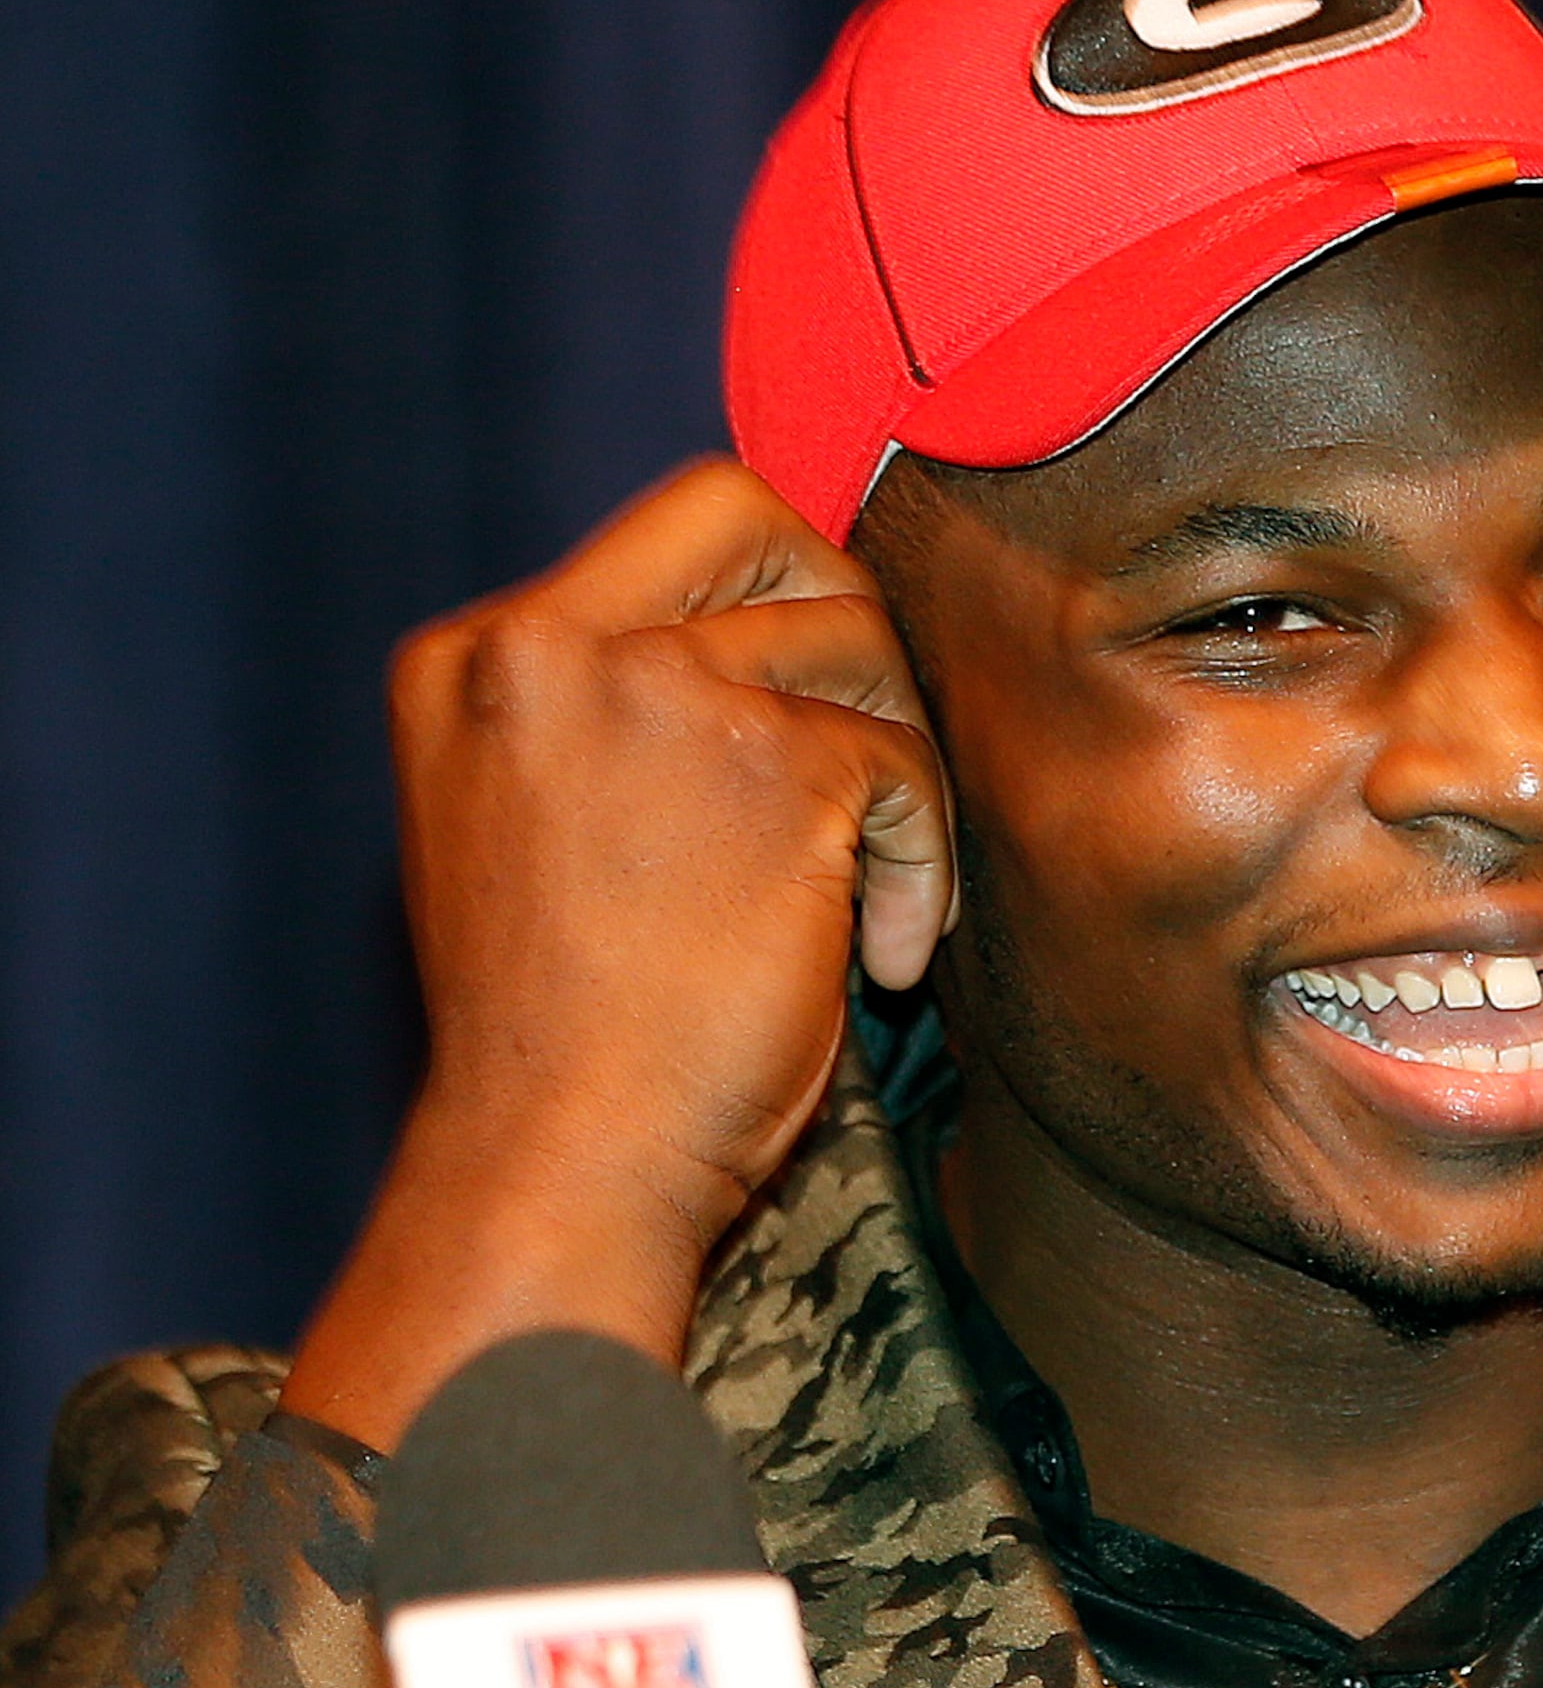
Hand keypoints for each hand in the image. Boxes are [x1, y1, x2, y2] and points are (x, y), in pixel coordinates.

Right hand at [284, 460, 956, 1446]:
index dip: (780, 588)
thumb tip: (793, 623)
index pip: (682, 522)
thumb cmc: (572, 1032)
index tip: (815, 695)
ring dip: (894, 770)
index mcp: (475, 658)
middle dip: (849, 628)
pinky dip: (922, 865)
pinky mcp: (769, 764)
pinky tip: (884, 959)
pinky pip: (906, 765)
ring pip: (859, 644)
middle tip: (864, 759)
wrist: (558, 1165)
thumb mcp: (538, 823)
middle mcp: (544, 646)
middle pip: (767, 524)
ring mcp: (656, 693)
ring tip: (865, 891)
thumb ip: (622, 710)